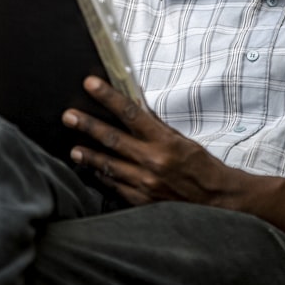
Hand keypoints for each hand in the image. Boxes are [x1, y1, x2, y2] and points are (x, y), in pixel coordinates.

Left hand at [63, 76, 242, 206]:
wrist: (217, 200)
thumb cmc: (201, 167)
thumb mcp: (182, 140)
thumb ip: (156, 128)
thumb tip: (133, 109)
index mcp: (164, 141)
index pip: (130, 113)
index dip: (108, 97)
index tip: (91, 84)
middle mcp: (152, 161)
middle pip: (112, 139)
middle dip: (87, 125)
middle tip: (68, 116)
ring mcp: (145, 183)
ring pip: (108, 165)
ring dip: (88, 155)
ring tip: (73, 149)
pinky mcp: (142, 200)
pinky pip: (115, 186)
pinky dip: (102, 176)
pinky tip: (92, 170)